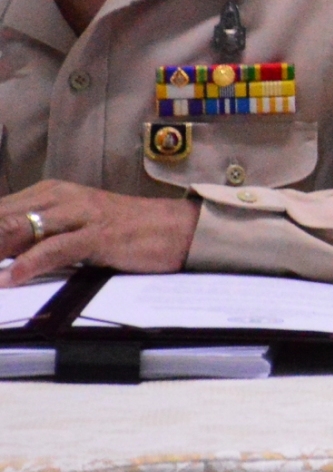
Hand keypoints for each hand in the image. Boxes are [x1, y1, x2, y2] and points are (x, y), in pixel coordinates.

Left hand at [0, 181, 199, 285]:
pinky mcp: (99, 235)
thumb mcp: (72, 230)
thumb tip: (5, 254)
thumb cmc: (124, 233)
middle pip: (1, 218)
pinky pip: (56, 249)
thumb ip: (36, 238)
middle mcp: (60, 197)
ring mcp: (80, 215)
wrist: (177, 228)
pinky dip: (30, 264)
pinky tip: (11, 278)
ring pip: (20, 230)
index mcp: (49, 193)